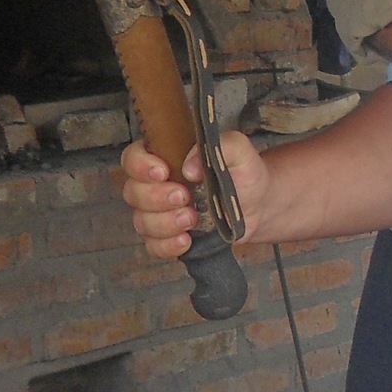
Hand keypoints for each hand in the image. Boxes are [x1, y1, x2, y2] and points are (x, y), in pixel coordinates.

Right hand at [120, 131, 270, 260]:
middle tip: (184, 197)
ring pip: (141, 221)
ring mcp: (159, 213)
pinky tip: (187, 241)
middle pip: (133, 192)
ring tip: (192, 219)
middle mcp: (155, 185)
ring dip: (164, 223)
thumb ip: (220, 145)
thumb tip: (190, 167)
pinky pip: (153, 246)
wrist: (258, 204)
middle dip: (156, 197)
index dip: (140, 166)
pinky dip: (167, 246)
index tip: (163, 172)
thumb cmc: (243, 173)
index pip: (133, 158)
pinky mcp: (168, 236)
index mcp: (165, 157)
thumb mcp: (239, 150)